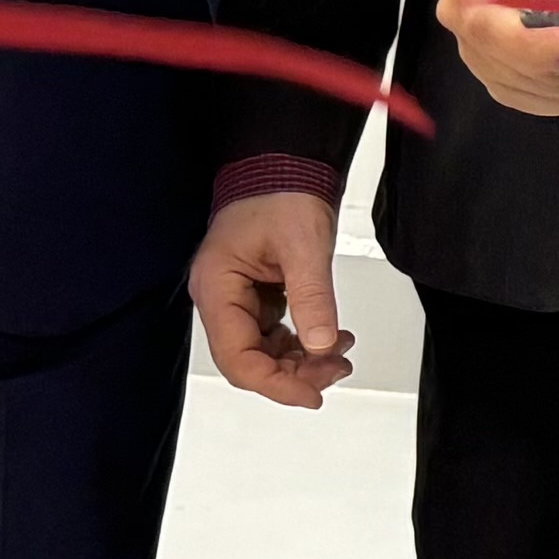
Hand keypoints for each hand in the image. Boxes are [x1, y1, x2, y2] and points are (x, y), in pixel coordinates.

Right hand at [192, 186, 355, 407]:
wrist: (284, 162)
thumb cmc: (283, 192)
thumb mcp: (304, 245)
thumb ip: (312, 297)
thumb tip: (321, 346)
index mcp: (217, 288)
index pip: (237, 358)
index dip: (274, 384)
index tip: (312, 395)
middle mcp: (220, 298)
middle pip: (249, 361)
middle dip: (293, 373)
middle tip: (338, 369)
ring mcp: (237, 298)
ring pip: (264, 351)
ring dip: (302, 361)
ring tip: (341, 353)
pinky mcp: (256, 294)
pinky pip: (274, 333)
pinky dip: (303, 342)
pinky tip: (332, 338)